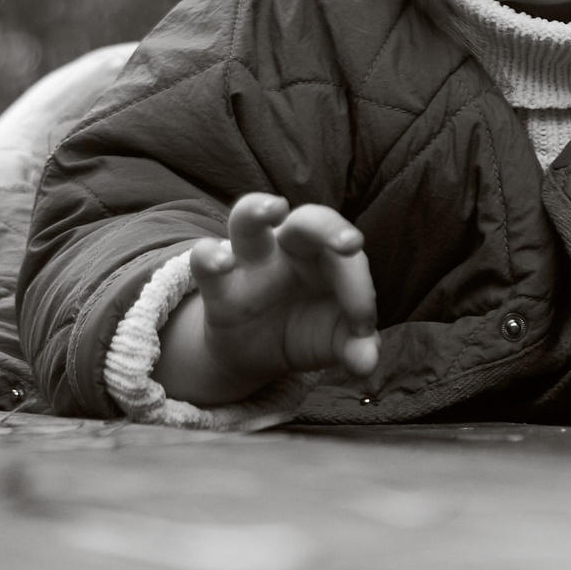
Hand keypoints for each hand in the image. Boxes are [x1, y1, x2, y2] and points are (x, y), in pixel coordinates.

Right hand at [151, 192, 380, 405]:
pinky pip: (203, 257)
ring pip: (247, 217)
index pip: (344, 257)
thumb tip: (367, 362)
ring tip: (275, 208)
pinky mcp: (217, 284)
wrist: (255, 353)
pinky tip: (222, 262)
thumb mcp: (333, 342)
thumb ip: (353, 347)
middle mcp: (286, 246)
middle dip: (329, 226)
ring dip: (258, 208)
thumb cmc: (304, 331)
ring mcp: (247, 260)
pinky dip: (209, 256)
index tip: (363, 327)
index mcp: (323, 256)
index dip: (358, 286)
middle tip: (352, 244)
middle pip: (306, 220)